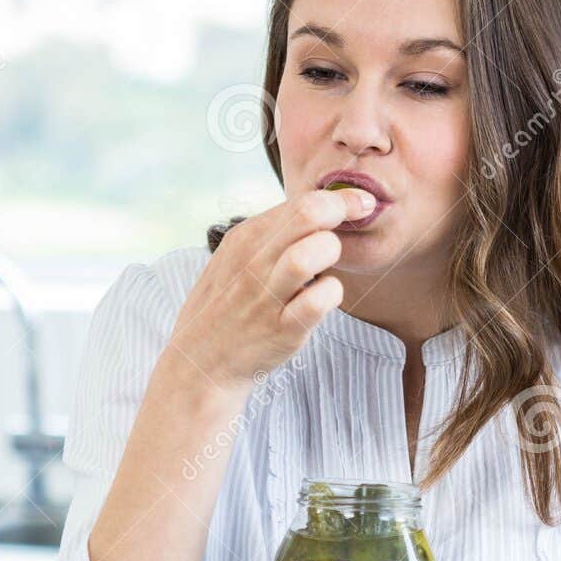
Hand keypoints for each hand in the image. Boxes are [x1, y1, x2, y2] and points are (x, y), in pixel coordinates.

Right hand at [163, 185, 376, 396]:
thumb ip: (272, 236)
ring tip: (328, 266)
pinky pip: (318, 301)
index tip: (361, 202)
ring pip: (311, 254)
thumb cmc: (228, 307)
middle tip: (360, 220)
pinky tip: (325, 296)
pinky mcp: (282, 330)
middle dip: (344, 209)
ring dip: (332, 252)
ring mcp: (267, 296)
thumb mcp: (235, 259)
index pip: (300, 202)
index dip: (340, 198)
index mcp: (244, 238)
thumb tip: (317, 211)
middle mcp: (254, 262)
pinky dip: (332, 293)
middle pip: (307, 214)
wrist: (199, 362)